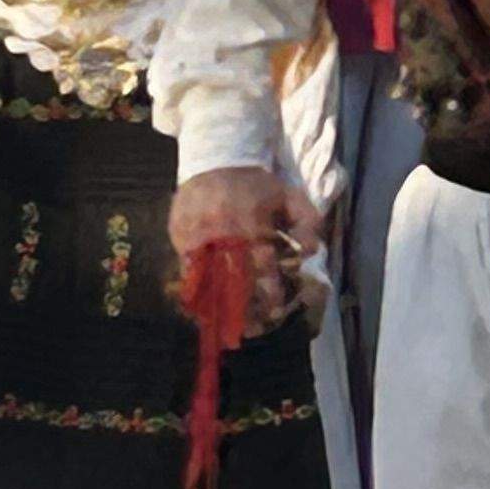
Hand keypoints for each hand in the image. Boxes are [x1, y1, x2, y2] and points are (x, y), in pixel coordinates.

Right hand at [168, 167, 321, 333]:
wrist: (217, 159)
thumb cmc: (257, 184)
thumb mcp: (290, 197)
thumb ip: (307, 223)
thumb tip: (310, 252)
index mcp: (253, 225)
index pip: (263, 266)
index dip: (269, 291)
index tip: (275, 312)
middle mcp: (224, 233)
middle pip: (234, 278)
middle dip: (244, 306)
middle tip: (252, 330)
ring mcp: (198, 234)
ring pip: (207, 277)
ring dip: (216, 304)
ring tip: (224, 327)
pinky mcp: (179, 235)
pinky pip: (184, 268)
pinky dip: (192, 289)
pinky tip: (199, 309)